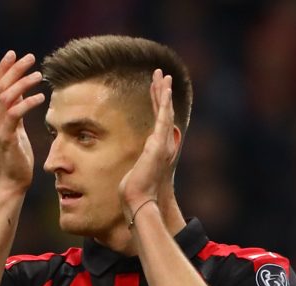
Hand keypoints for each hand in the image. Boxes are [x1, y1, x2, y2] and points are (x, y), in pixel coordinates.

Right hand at [0, 51, 45, 190]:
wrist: (12, 180)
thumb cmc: (17, 155)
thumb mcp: (16, 127)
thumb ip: (16, 109)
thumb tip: (23, 90)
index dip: (2, 68)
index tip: (14, 53)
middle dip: (13, 69)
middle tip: (30, 57)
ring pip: (5, 97)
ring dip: (22, 83)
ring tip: (38, 75)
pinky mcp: (7, 138)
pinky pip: (15, 115)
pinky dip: (28, 103)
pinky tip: (41, 97)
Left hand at [118, 69, 178, 216]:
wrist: (139, 200)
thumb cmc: (134, 191)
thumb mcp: (134, 173)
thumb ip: (136, 166)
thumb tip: (130, 168)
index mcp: (156, 147)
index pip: (157, 120)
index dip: (156, 103)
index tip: (155, 89)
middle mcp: (163, 143)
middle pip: (163, 111)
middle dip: (161, 92)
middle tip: (161, 74)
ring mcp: (163, 143)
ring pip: (165, 111)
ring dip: (164, 91)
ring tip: (163, 75)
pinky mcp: (159, 144)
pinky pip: (163, 118)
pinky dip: (165, 102)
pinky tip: (165, 88)